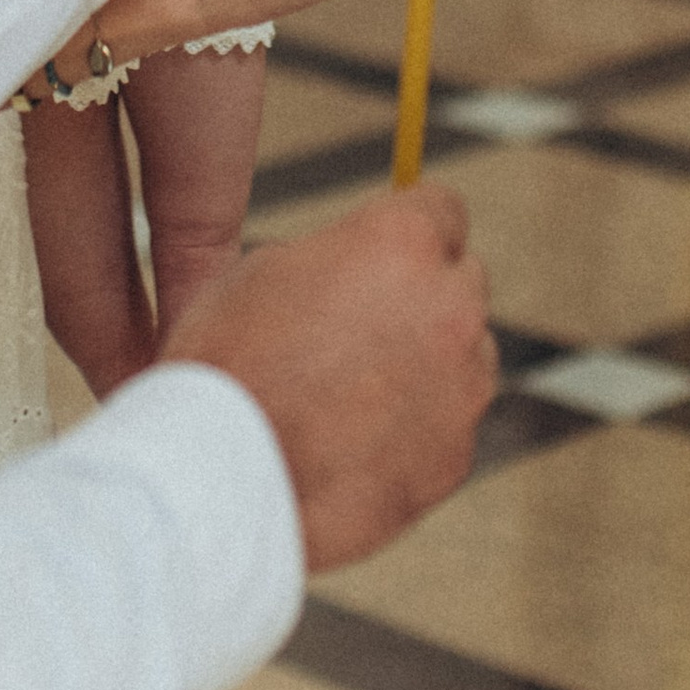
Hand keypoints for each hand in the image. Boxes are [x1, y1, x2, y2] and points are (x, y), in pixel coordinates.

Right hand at [162, 185, 497, 570]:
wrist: (226, 480)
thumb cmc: (229, 369)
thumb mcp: (265, 272)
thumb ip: (333, 262)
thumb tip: (350, 271)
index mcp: (401, 242)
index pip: (444, 209)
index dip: (414, 231)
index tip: (395, 251)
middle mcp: (449, 305)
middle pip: (461, 282)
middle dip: (422, 297)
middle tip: (361, 327)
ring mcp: (462, 385)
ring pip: (464, 358)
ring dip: (425, 364)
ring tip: (349, 395)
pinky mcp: (456, 454)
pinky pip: (447, 426)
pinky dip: (415, 429)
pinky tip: (354, 443)